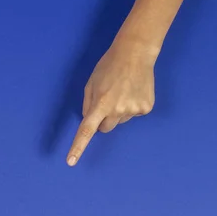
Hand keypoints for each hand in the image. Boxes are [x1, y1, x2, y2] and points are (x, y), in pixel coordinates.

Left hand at [67, 40, 156, 165]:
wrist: (136, 53)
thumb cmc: (108, 67)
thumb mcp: (91, 84)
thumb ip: (87, 105)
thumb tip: (89, 122)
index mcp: (100, 104)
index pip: (86, 131)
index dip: (78, 147)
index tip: (70, 161)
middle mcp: (117, 110)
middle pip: (105, 128)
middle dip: (102, 119)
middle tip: (108, 100)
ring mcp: (133, 111)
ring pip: (119, 121)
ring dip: (118, 111)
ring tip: (122, 91)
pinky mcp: (146, 109)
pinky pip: (133, 115)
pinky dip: (132, 106)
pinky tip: (133, 91)